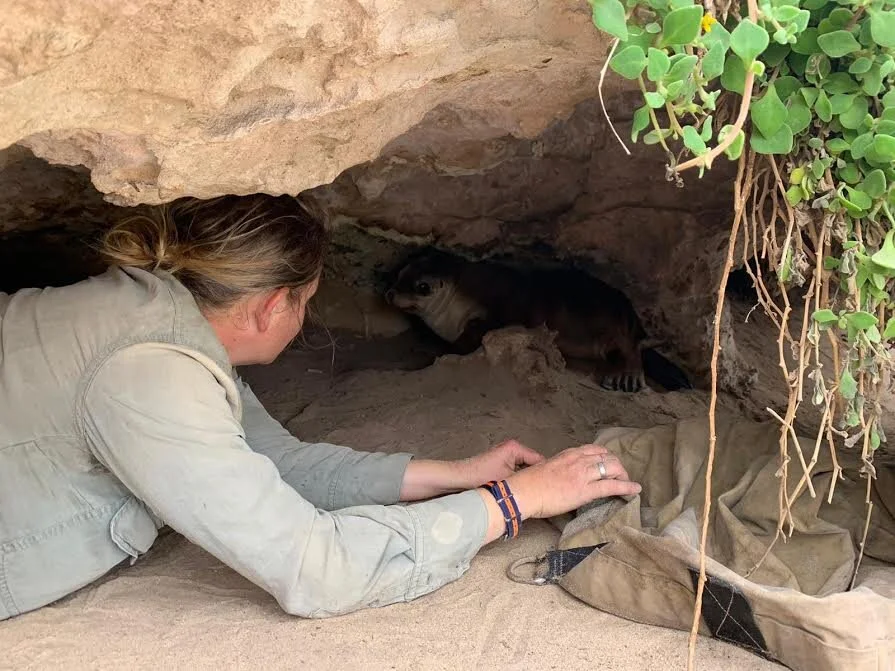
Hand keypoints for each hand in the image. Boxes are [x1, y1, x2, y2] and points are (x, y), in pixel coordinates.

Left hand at [459, 439, 545, 486]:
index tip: (551, 488)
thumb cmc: (480, 477)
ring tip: (530, 492)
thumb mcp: (508, 481)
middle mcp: (512, 448)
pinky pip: (516, 471)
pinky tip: (519, 491)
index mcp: (515, 448)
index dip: (546, 475)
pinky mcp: (501, 463)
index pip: (540, 460)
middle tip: (542, 492)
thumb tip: (542, 488)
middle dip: (536, 477)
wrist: (458, 479)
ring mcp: (506, 455)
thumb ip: (527, 482)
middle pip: (533, 464)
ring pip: (525, 469)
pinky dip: (518, 480)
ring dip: (526, 480)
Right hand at [505, 444, 640, 518]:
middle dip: (618, 466)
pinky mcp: (586, 490)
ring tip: (628, 484)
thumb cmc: (528, 483)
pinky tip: (635, 490)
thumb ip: (558, 467)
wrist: (523, 492)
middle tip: (619, 477)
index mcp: (568, 453)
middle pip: (608, 457)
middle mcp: (579, 460)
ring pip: (613, 468)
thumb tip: (562, 474)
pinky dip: (627, 487)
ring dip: (623, 476)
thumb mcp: (545, 467)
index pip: (595, 450)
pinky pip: (612, 486)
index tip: (608, 465)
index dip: (606, 457)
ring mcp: (583, 474)